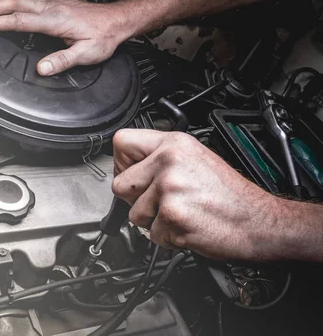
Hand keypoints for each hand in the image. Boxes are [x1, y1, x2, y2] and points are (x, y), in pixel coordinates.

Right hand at [0, 0, 132, 75]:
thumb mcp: (86, 54)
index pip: (19, 20)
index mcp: (55, 20)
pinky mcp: (55, 0)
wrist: (116, 21)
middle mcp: (51, 6)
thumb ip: (63, 60)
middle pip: (14, 2)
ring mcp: (52, 1)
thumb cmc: (102, 37)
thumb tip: (42, 68)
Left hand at [112, 129, 284, 260]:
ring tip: (180, 213)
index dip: (122, 163)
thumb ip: (162, 157)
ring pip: (133, 214)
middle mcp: (169, 162)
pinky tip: (187, 226)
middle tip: (160, 202)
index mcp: (174, 144)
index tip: (133, 174)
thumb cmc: (231, 195)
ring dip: (152, 221)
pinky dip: (167, 237)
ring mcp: (169, 189)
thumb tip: (130, 166)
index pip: (121, 142)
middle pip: (120, 184)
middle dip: (135, 199)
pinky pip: (150, 234)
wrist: (259, 222)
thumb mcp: (196, 158)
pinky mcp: (172, 216)